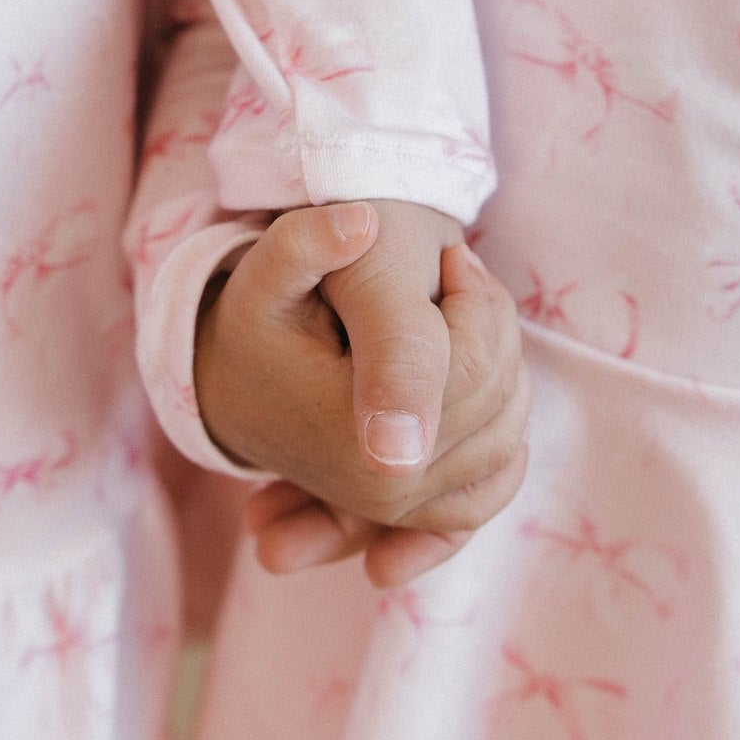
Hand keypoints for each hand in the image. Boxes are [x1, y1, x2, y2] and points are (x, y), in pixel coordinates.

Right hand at [194, 203, 528, 585]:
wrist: (233, 383)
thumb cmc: (262, 322)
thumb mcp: (270, 273)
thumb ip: (306, 245)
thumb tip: (362, 225)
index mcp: (351, 431)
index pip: (473, 363)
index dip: (477, 301)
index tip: (451, 259)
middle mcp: (384, 485)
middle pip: (495, 398)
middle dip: (491, 329)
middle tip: (455, 282)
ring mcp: (402, 507)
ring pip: (506, 434)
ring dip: (501, 372)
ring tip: (454, 327)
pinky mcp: (415, 515)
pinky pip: (492, 488)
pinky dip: (503, 443)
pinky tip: (481, 390)